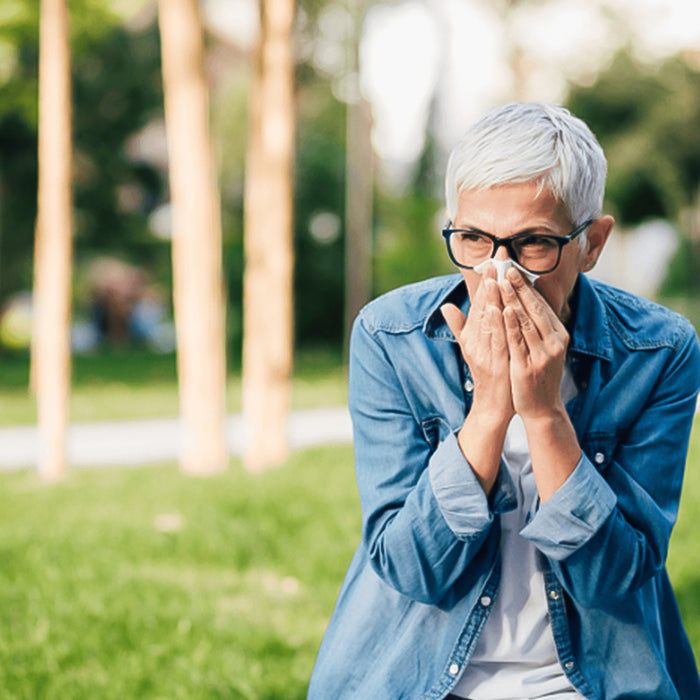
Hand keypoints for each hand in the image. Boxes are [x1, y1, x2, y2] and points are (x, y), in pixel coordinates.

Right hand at [441, 264, 513, 428]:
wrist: (493, 405)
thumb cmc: (487, 374)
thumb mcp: (471, 349)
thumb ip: (460, 327)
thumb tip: (446, 307)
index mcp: (472, 337)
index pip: (478, 306)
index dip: (483, 284)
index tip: (490, 263)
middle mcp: (476, 343)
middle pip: (482, 309)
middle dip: (488, 284)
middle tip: (494, 261)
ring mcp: (485, 353)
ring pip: (488, 322)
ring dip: (491, 300)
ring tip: (495, 279)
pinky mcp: (495, 364)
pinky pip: (497, 341)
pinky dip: (499, 325)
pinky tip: (503, 310)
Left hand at [500, 267, 568, 419]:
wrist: (542, 408)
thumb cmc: (539, 374)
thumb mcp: (544, 347)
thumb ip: (537, 325)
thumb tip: (526, 299)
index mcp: (558, 334)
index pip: (540, 304)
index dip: (525, 285)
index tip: (512, 267)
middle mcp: (554, 342)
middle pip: (534, 308)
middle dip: (519, 286)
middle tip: (506, 266)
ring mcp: (543, 355)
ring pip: (526, 322)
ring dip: (513, 300)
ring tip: (502, 282)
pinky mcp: (528, 367)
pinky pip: (518, 342)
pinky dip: (511, 325)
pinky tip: (503, 310)